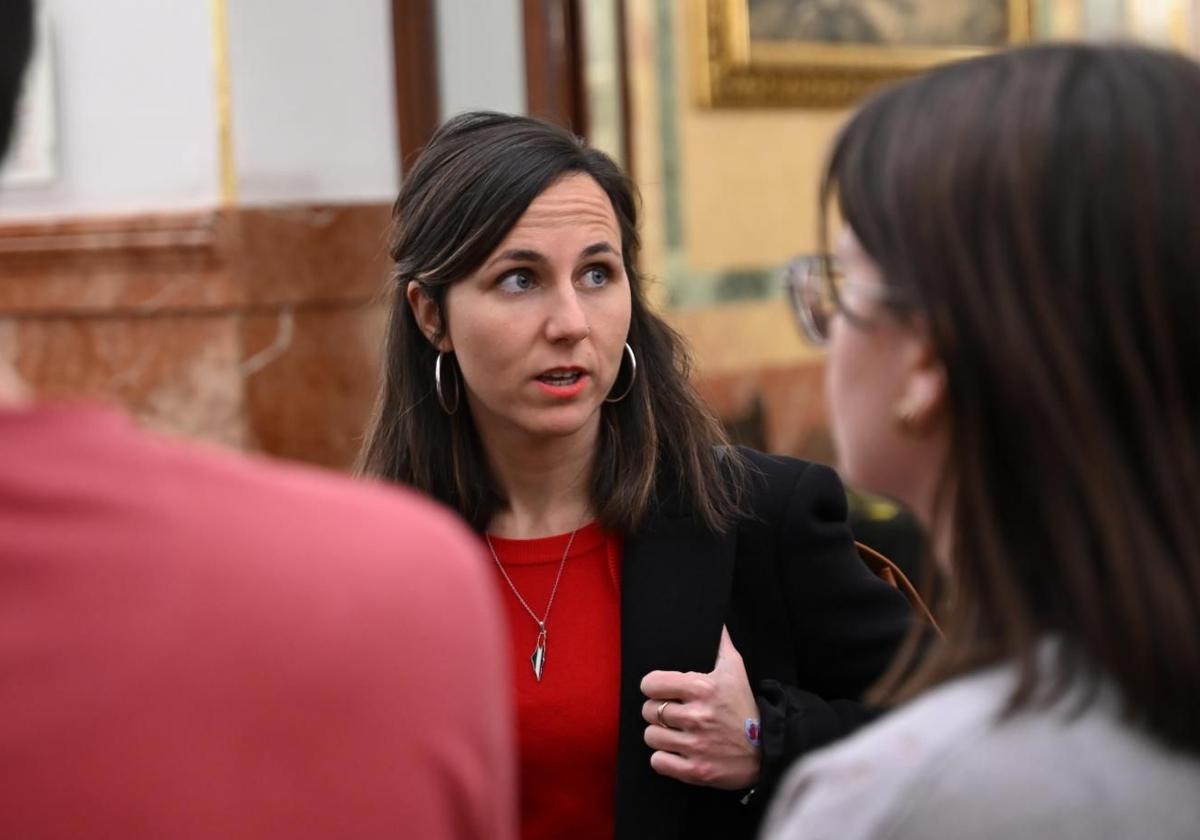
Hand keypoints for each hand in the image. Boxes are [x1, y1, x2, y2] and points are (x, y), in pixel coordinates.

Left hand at [640, 625, 761, 790]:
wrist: (767, 749)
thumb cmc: (745, 707)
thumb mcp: (735, 670)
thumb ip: (720, 643)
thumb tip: (716, 620)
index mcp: (703, 688)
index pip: (652, 683)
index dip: (652, 686)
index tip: (659, 690)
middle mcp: (698, 716)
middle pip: (649, 710)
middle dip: (656, 711)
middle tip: (670, 713)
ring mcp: (696, 745)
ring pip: (651, 736)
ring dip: (659, 735)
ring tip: (673, 732)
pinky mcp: (696, 770)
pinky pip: (658, 762)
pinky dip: (663, 759)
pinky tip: (676, 752)